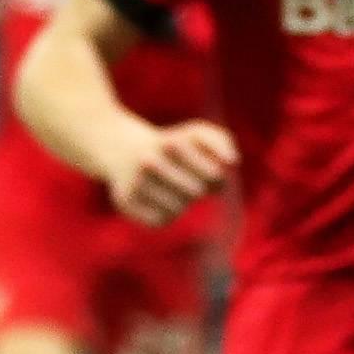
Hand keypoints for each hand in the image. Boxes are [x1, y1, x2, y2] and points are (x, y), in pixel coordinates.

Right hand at [102, 117, 236, 225]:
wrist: (120, 147)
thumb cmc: (171, 144)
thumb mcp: (196, 133)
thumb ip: (221, 141)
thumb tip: (233, 161)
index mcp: (171, 143)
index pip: (215, 175)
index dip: (218, 179)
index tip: (211, 173)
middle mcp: (149, 161)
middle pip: (196, 193)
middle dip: (199, 189)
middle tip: (188, 180)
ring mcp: (135, 182)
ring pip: (178, 208)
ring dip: (181, 201)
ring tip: (170, 187)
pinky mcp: (124, 201)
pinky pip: (160, 221)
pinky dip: (165, 214)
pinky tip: (158, 200)